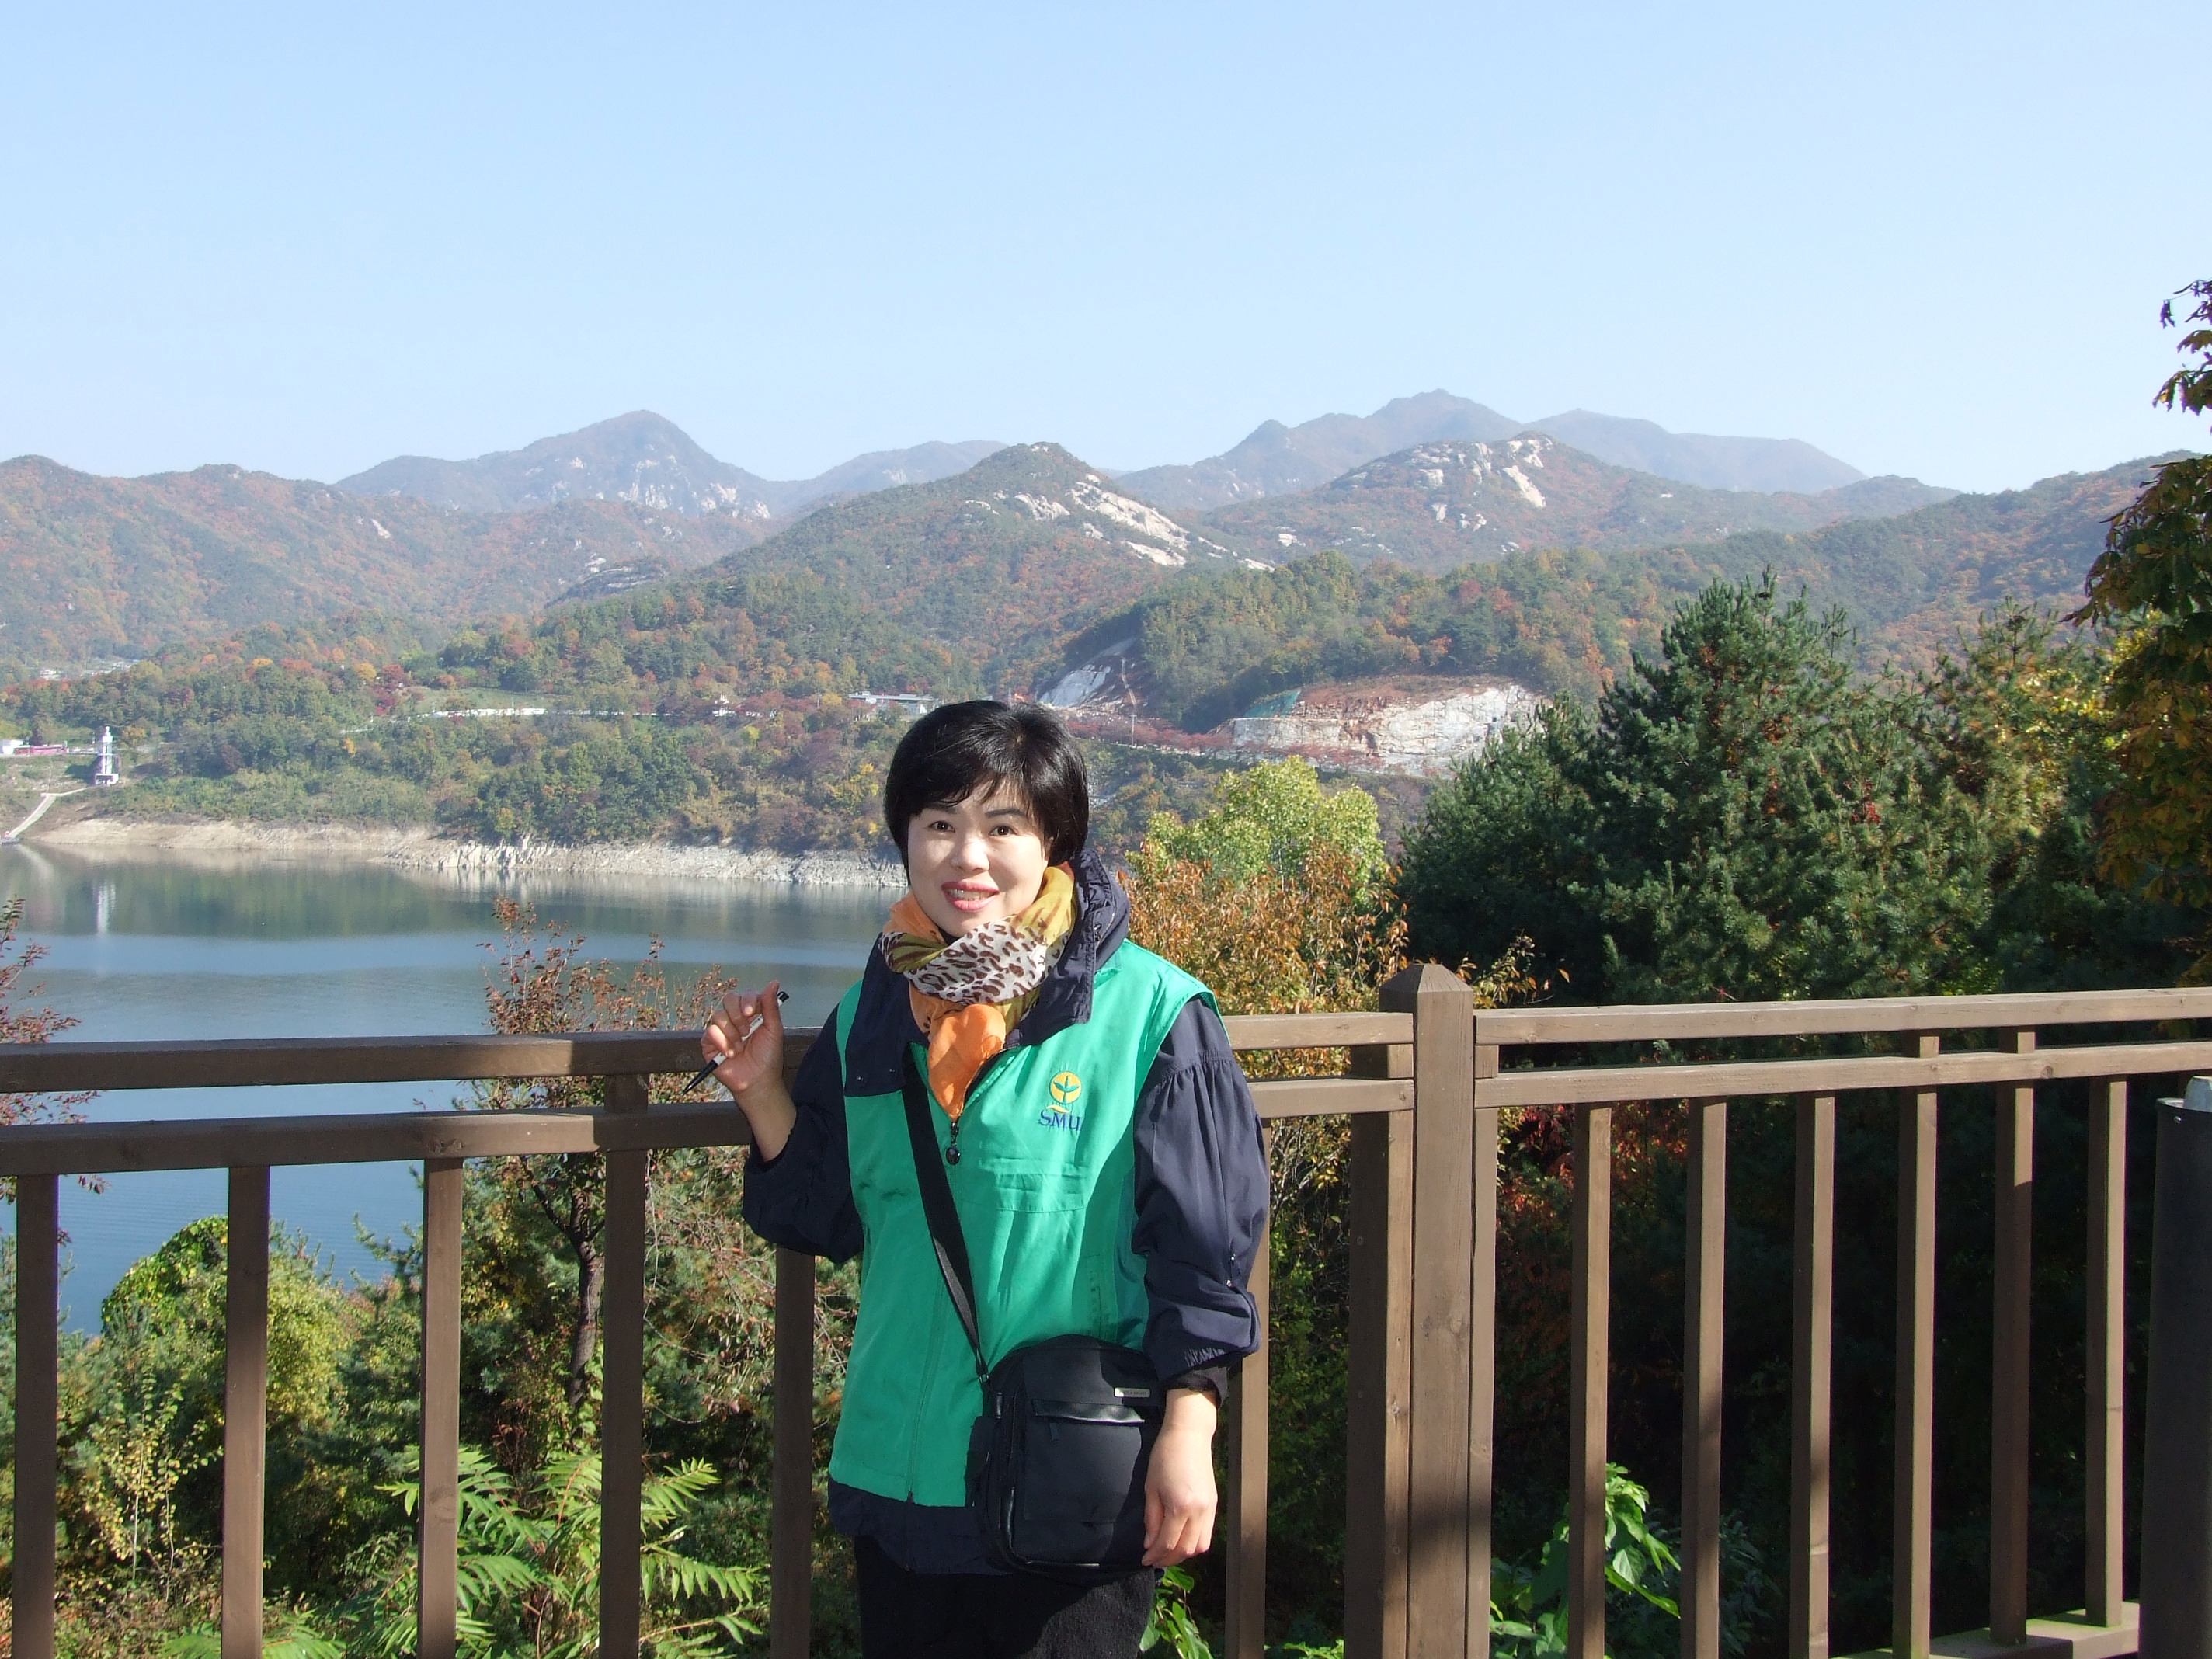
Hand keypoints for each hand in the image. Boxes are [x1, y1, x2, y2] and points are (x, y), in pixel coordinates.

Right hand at [704, 982, 785, 1099]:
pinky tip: (730, 1054)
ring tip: (740, 1047)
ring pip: (718, 1015)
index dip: (747, 1000)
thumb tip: (773, 982)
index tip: (751, 1013)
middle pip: (728, 999)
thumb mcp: (774, 1030)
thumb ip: (770, 1006)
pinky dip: (722, 1042)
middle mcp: (735, 1018)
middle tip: (747, 1031)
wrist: (757, 1080)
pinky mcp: (709, 1042)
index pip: (745, 995)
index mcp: (751, 1013)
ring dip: (732, 1033)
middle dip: (737, 1015)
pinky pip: (710, 1031)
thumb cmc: (768, 1056)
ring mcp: (721, 1029)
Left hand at [1142, 1387, 1218, 1567]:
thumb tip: (1150, 1543)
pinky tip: (1181, 1538)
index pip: (1168, 1543)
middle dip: (1168, 1558)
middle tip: (1153, 1558)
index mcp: (1180, 1506)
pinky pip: (1207, 1534)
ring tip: (1167, 1551)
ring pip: (1200, 1546)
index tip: (1144, 1559)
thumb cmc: (1164, 1456)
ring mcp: (1210, 1509)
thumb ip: (1151, 1518)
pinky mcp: (1215, 1504)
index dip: (1155, 1555)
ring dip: (1183, 1554)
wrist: (1189, 1435)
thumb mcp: (1151, 1488)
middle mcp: (1199, 1511)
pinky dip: (1194, 1543)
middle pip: (1185, 1550)